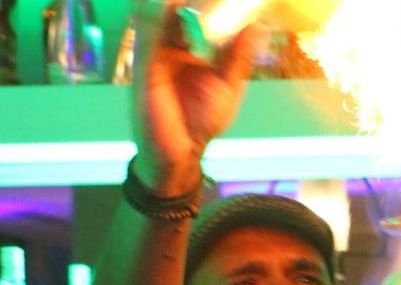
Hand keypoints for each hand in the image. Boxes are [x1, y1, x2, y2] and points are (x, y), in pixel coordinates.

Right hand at [131, 0, 265, 194]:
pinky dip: (154, 14)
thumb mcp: (227, 86)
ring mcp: (154, 53)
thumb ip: (238, 57)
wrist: (179, 154)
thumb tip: (257, 27)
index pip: (197, 12)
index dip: (210, 2)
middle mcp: (169, 45)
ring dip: (170, 1)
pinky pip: (146, 33)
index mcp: (187, 48)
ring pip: (156, 12)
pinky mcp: (144, 66)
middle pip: (175, 6)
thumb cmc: (199, 122)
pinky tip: (168, 2)